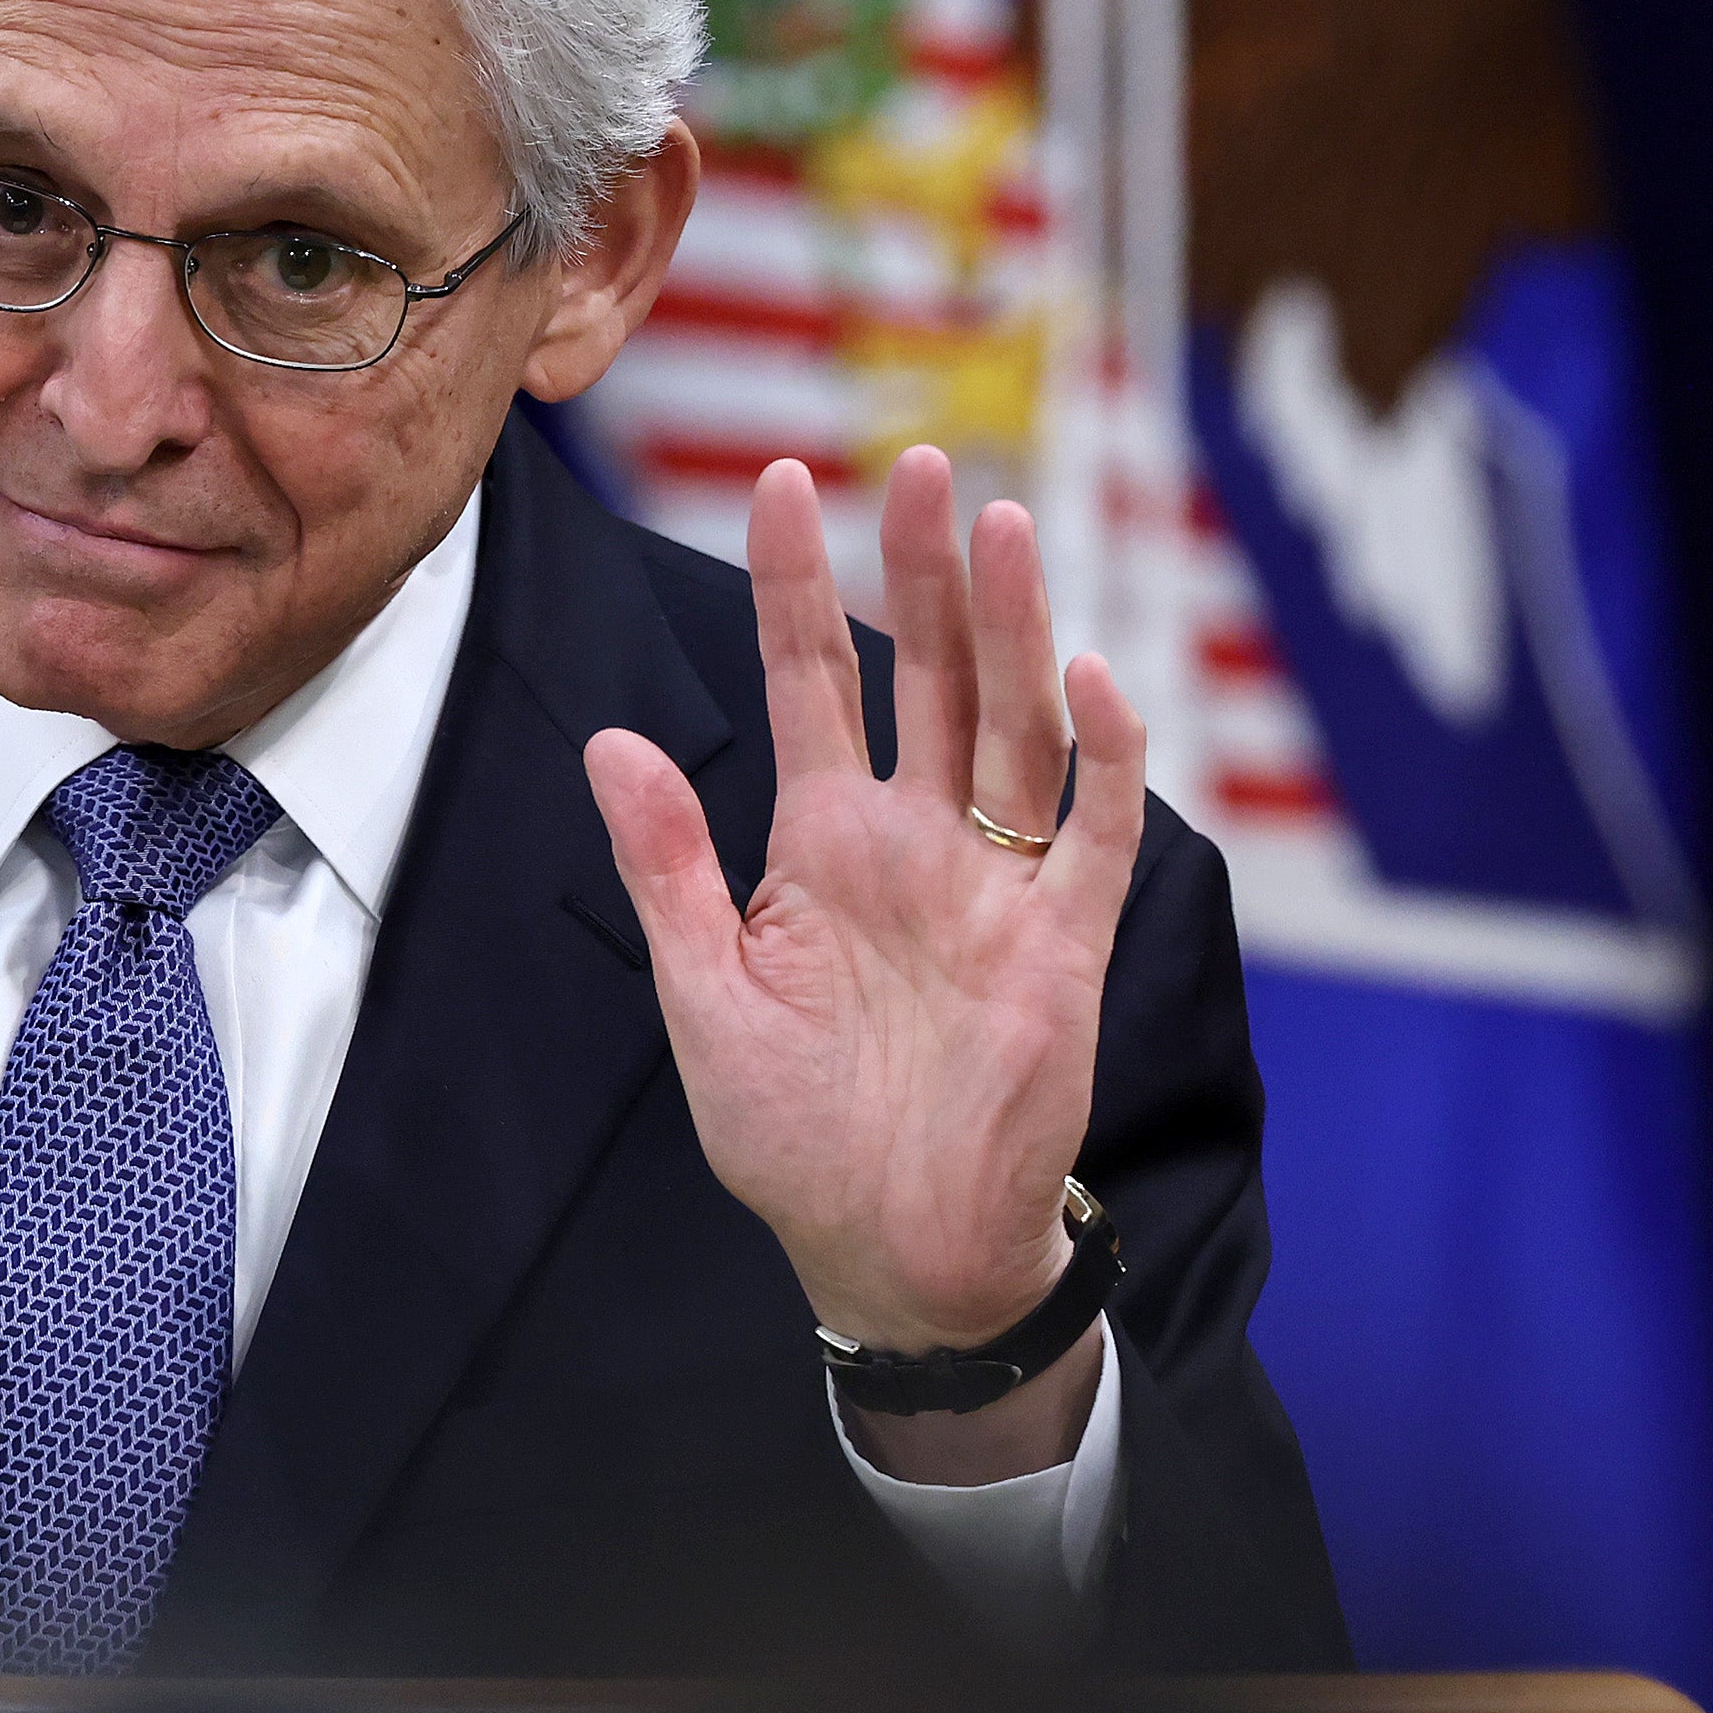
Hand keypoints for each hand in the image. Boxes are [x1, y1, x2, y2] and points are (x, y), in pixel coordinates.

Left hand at [581, 448, 1142, 1476]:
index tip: (782, 479)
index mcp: (821, 845)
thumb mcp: (704, 994)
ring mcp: (997, 886)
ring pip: (1016, 726)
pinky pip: (1095, 834)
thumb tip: (610, 740)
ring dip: (1015, 629)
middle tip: (924, 462)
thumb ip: (668, 866)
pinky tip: (1086, 679)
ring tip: (1005, 524)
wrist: (889, 1250)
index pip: (813, 683)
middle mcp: (915, 844)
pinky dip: (1101, 758)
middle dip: (927, 570)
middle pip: (932, 675)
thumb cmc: (793, 1135)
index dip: (799, 585)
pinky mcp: (1064, 947)